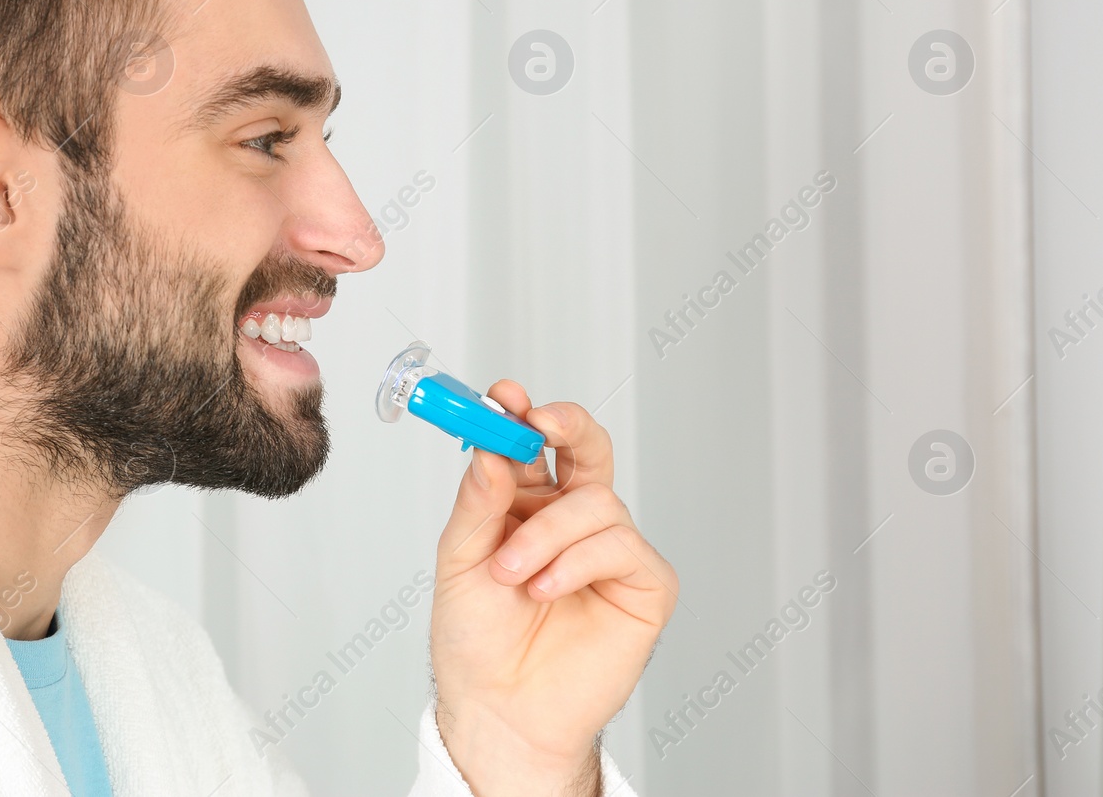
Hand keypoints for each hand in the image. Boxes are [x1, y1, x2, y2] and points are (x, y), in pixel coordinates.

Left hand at [429, 379, 677, 796]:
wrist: (497, 707)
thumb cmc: (477, 639)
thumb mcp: (459, 559)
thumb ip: (479, 501)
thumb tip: (492, 447)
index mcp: (528, 503)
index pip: (536, 441)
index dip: (524, 412)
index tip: (504, 395)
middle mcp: (572, 519)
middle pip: (589, 445)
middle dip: (567, 423)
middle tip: (537, 422)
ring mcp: (611, 549)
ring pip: (596, 499)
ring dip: (545, 534)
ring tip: (512, 575)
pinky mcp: (643, 585)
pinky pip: (620, 544)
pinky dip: (575, 562)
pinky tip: (546, 590)